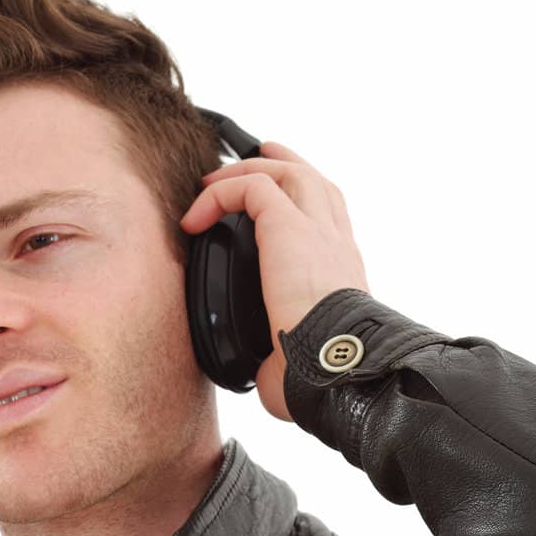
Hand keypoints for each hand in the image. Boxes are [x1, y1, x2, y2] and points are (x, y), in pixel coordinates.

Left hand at [178, 141, 370, 421]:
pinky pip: (252, 187)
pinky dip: (220, 193)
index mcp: (340, 275)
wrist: (335, 370)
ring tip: (213, 179)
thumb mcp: (297, 360)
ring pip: (289, 173)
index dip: (302, 207)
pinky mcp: (290, 227)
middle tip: (257, 157)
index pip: (329, 224)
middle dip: (284, 165)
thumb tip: (266, 371)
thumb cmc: (319, 378)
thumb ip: (282, 352)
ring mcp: (317, 231)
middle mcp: (336, 246)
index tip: (273, 208)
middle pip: (316, 183)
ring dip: (248, 170)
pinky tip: (195, 217)